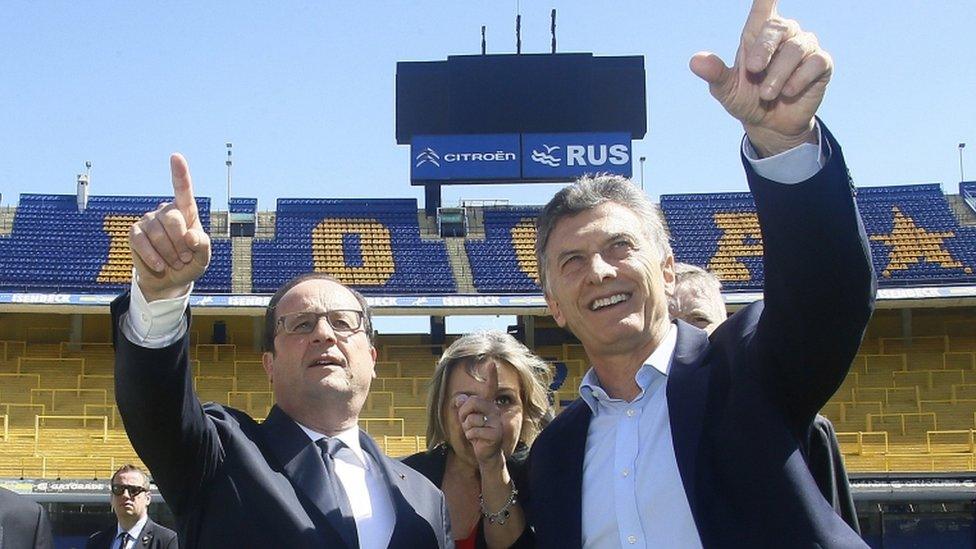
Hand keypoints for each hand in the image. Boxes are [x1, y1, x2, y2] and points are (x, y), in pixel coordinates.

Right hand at [129, 154, 210, 301]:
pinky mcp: (135, 232)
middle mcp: (166, 211)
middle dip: (181, 243)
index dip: (180, 173)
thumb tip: (190, 236)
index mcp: (186, 211)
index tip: (176, 157)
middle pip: (173, 219)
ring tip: (175, 262)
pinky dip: (152, 256)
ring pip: (157, 233)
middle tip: (185, 258)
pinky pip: (141, 242)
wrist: (170, 280)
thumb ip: (203, 245)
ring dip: (169, 253)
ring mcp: (149, 220)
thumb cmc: (190, 263)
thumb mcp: (203, 256)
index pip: (183, 190)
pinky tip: (160, 265)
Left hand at [456, 363, 505, 471]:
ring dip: (467, 429)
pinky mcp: (495, 434)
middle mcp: (494, 410)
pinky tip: (478, 441)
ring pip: (470, 420)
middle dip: (463, 414)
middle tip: (466, 423)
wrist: (487, 455)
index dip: (492, 375)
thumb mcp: (466, 420)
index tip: (491, 362)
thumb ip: (462, 408)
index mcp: (488, 405)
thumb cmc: (476, 435)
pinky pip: (473, 431)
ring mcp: (496, 422)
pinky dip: (471, 438)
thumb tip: (457, 398)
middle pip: (472, 402)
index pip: (490, 388)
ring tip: (474, 434)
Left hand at [690, 0, 831, 156]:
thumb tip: (695, 61)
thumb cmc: (747, 99)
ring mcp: (804, 46)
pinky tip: (788, 92)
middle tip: (753, 70)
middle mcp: (783, 34)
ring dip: (778, 74)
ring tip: (767, 94)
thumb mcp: (727, 90)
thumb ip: (715, 73)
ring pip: (795, 48)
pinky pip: (815, 62)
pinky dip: (798, 79)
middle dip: (763, 49)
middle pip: (777, 26)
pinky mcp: (821, 63)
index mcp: (756, 34)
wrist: (769, 125)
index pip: (763, 4)